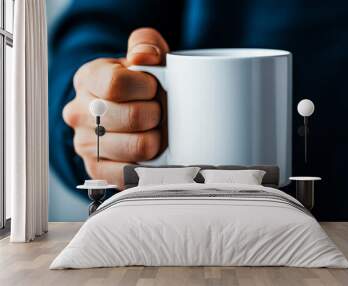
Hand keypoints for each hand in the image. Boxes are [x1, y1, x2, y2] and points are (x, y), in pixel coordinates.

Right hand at [63, 28, 168, 187]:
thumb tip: (144, 57)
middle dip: (157, 114)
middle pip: (134, 117)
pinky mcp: (97, 170)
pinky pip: (131, 173)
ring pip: (139, 146)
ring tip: (154, 131)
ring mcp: (85, 144)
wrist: (128, 115)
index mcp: (88, 78)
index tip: (153, 88)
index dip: (147, 87)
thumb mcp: (144, 57)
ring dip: (157, 139)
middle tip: (157, 112)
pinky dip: (149, 164)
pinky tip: (149, 153)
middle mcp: (79, 112)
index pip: (117, 84)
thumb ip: (145, 44)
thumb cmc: (140, 85)